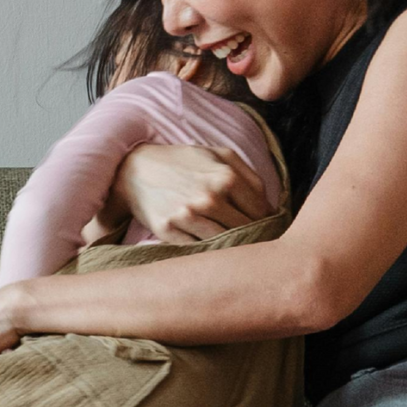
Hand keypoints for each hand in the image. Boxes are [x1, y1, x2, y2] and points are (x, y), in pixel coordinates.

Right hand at [109, 140, 270, 240]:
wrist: (135, 169)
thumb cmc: (183, 162)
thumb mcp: (220, 156)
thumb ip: (250, 177)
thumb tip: (271, 207)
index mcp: (226, 178)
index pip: (260, 212)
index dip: (266, 221)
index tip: (264, 227)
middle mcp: (208, 198)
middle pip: (245, 231)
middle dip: (251, 236)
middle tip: (253, 241)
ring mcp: (187, 217)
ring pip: (224, 244)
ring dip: (231, 247)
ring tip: (233, 247)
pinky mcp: (169, 231)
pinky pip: (198, 250)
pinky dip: (207, 250)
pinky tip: (209, 247)